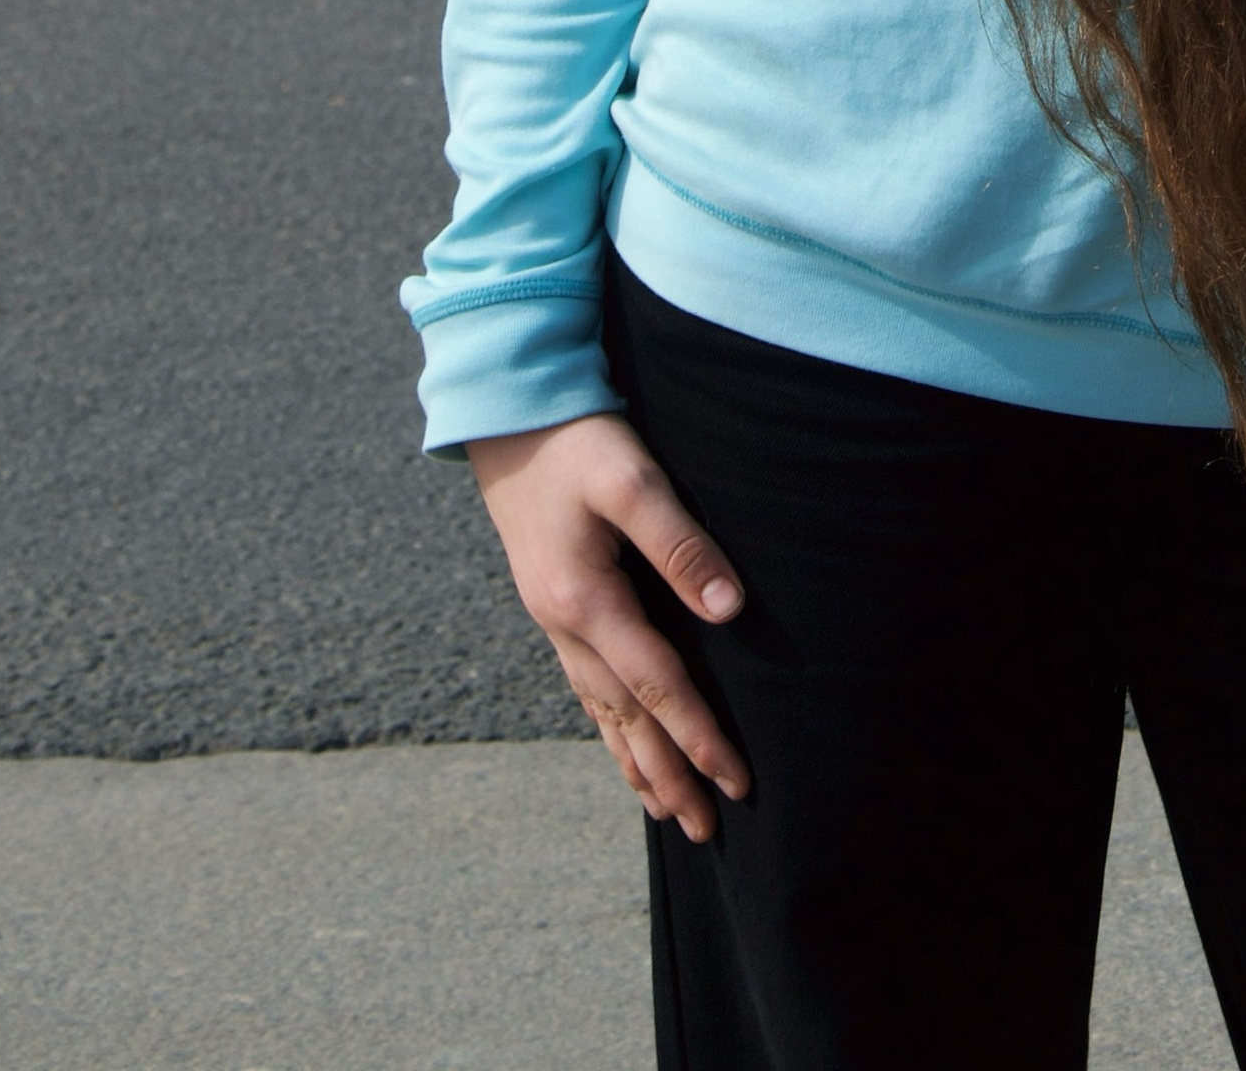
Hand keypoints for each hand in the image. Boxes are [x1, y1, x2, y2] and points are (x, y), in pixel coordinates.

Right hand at [469, 412, 750, 840]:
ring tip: (668, 811)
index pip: (656, 686)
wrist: (507, 415)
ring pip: (601, 710)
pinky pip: (585, 685)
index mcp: (584, 601)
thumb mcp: (632, 480)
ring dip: (637, 762)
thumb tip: (730, 610)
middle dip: (668, 774)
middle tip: (708, 830)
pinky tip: (622, 742)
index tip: (738, 781)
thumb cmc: (577, 440)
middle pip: (625, 718)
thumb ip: (680, 544)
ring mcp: (553, 620)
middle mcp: (564, 625)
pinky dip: (609, 725)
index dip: (700, 735)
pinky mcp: (554, 604)